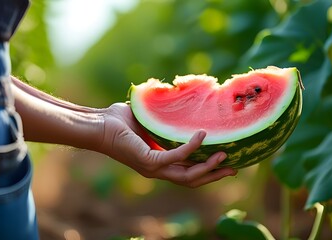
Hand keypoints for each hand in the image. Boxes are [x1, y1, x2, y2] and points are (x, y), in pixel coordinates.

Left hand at [98, 103, 236, 187]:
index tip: (226, 162)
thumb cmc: (119, 120)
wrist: (98, 124)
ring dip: (207, 167)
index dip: (207, 171)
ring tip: (225, 155)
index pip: (187, 172)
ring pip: (187, 175)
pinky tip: (202, 136)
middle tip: (234, 168)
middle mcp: (157, 169)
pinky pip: (176, 157)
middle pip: (191, 180)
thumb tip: (179, 99)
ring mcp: (152, 167)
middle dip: (213, 175)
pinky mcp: (148, 160)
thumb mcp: (150, 119)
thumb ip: (165, 117)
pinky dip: (191, 148)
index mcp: (159, 162)